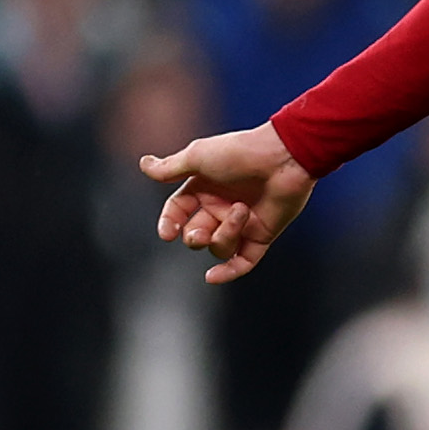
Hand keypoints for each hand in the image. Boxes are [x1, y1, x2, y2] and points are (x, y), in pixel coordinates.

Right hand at [143, 121, 315, 283]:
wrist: (284, 157)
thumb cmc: (240, 152)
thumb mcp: (199, 157)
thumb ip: (171, 168)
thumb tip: (144, 164)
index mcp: (203, 188)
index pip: (177, 211)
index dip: (169, 222)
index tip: (166, 233)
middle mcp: (220, 207)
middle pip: (195, 235)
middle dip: (195, 237)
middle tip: (200, 232)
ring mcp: (242, 223)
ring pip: (218, 247)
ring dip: (225, 235)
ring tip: (242, 212)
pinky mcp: (262, 235)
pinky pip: (243, 261)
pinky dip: (229, 272)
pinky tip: (212, 277)